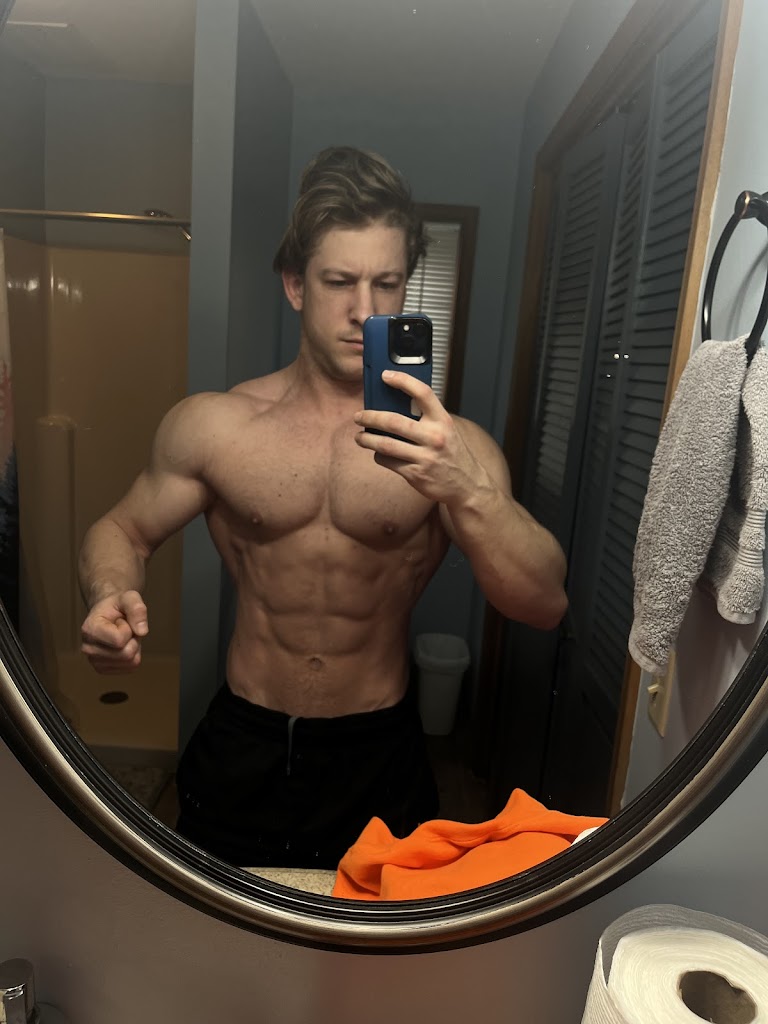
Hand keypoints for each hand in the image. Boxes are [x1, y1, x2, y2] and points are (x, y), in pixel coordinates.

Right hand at [80, 590, 147, 673]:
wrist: (108, 614)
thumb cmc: (118, 605)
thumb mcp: (130, 598)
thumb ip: (137, 608)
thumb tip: (142, 631)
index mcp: (89, 629)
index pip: (119, 640)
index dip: (128, 628)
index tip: (120, 620)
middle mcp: (88, 648)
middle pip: (126, 654)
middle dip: (133, 638)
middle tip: (125, 628)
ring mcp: (94, 661)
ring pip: (130, 662)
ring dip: (133, 646)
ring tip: (123, 635)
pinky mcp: (103, 669)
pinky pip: (131, 667)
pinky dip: (133, 655)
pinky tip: (123, 644)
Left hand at [353, 370, 488, 504]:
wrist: (467, 484)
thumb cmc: (452, 454)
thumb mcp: (446, 430)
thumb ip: (426, 418)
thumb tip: (392, 406)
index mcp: (443, 421)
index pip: (423, 393)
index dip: (403, 381)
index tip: (385, 376)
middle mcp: (434, 437)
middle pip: (393, 421)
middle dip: (370, 417)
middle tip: (359, 416)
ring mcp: (425, 457)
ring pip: (385, 444)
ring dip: (367, 440)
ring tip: (359, 437)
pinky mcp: (416, 474)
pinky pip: (388, 462)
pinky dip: (379, 456)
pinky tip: (378, 453)